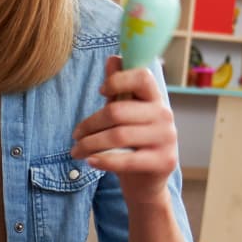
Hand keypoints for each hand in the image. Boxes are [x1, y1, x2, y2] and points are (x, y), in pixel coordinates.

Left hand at [72, 57, 178, 203]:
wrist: (147, 183)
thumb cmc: (132, 144)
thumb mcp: (125, 115)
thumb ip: (118, 90)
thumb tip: (113, 59)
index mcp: (156, 99)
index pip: (142, 77)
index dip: (118, 80)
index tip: (100, 91)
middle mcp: (165, 116)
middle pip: (119, 111)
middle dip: (90, 124)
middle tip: (75, 135)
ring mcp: (167, 139)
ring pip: (119, 135)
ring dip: (90, 144)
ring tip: (75, 151)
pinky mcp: (163, 162)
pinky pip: (127, 159)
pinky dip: (103, 160)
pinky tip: (90, 161)